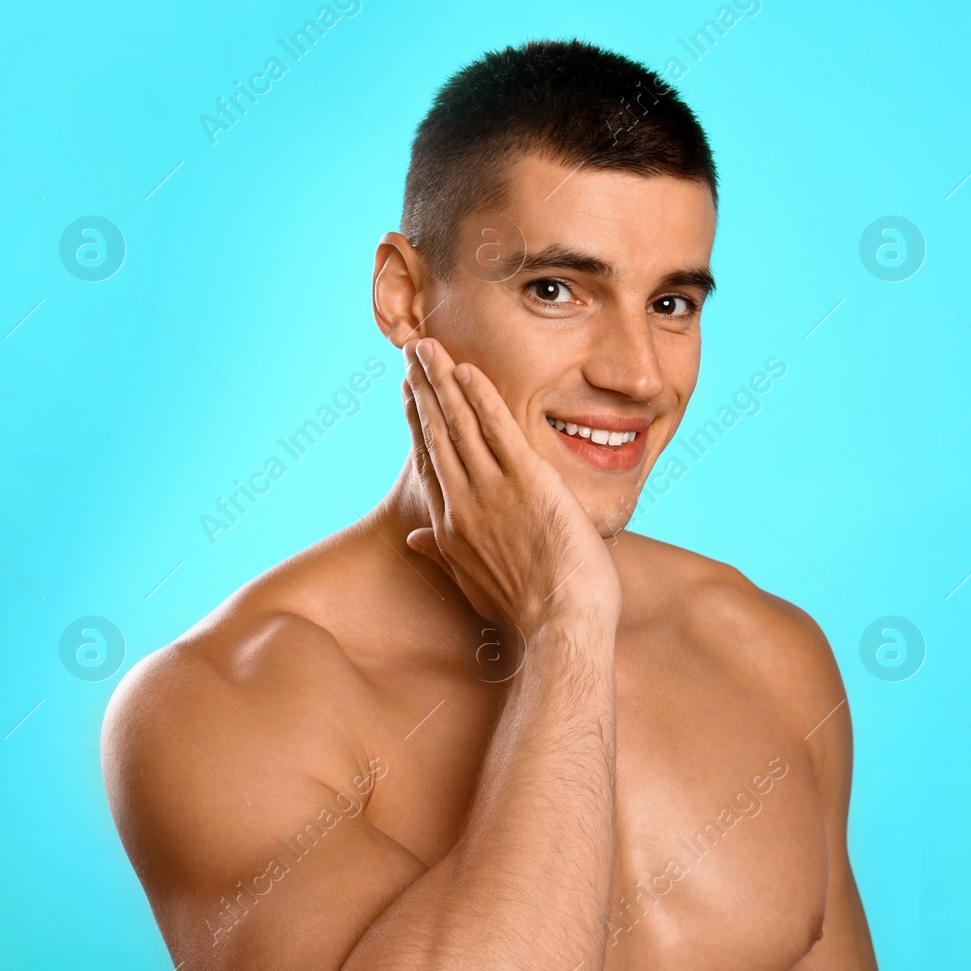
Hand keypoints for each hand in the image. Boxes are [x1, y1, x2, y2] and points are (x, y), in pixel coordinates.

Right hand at [401, 338, 622, 637]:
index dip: (418, 422)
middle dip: (423, 388)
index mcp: (451, 527)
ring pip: (460, 424)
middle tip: (412, 352)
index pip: (430, 461)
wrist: (560, 624)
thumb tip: (416, 538)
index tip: (410, 394)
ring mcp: (492, 490)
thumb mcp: (474, 584)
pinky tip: (469, 370)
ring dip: (443, 381)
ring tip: (429, 347)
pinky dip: (482, 397)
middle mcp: (463, 503)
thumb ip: (444, 555)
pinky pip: (498, 429)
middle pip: (437, 433)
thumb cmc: (528, 612)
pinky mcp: (527, 481)